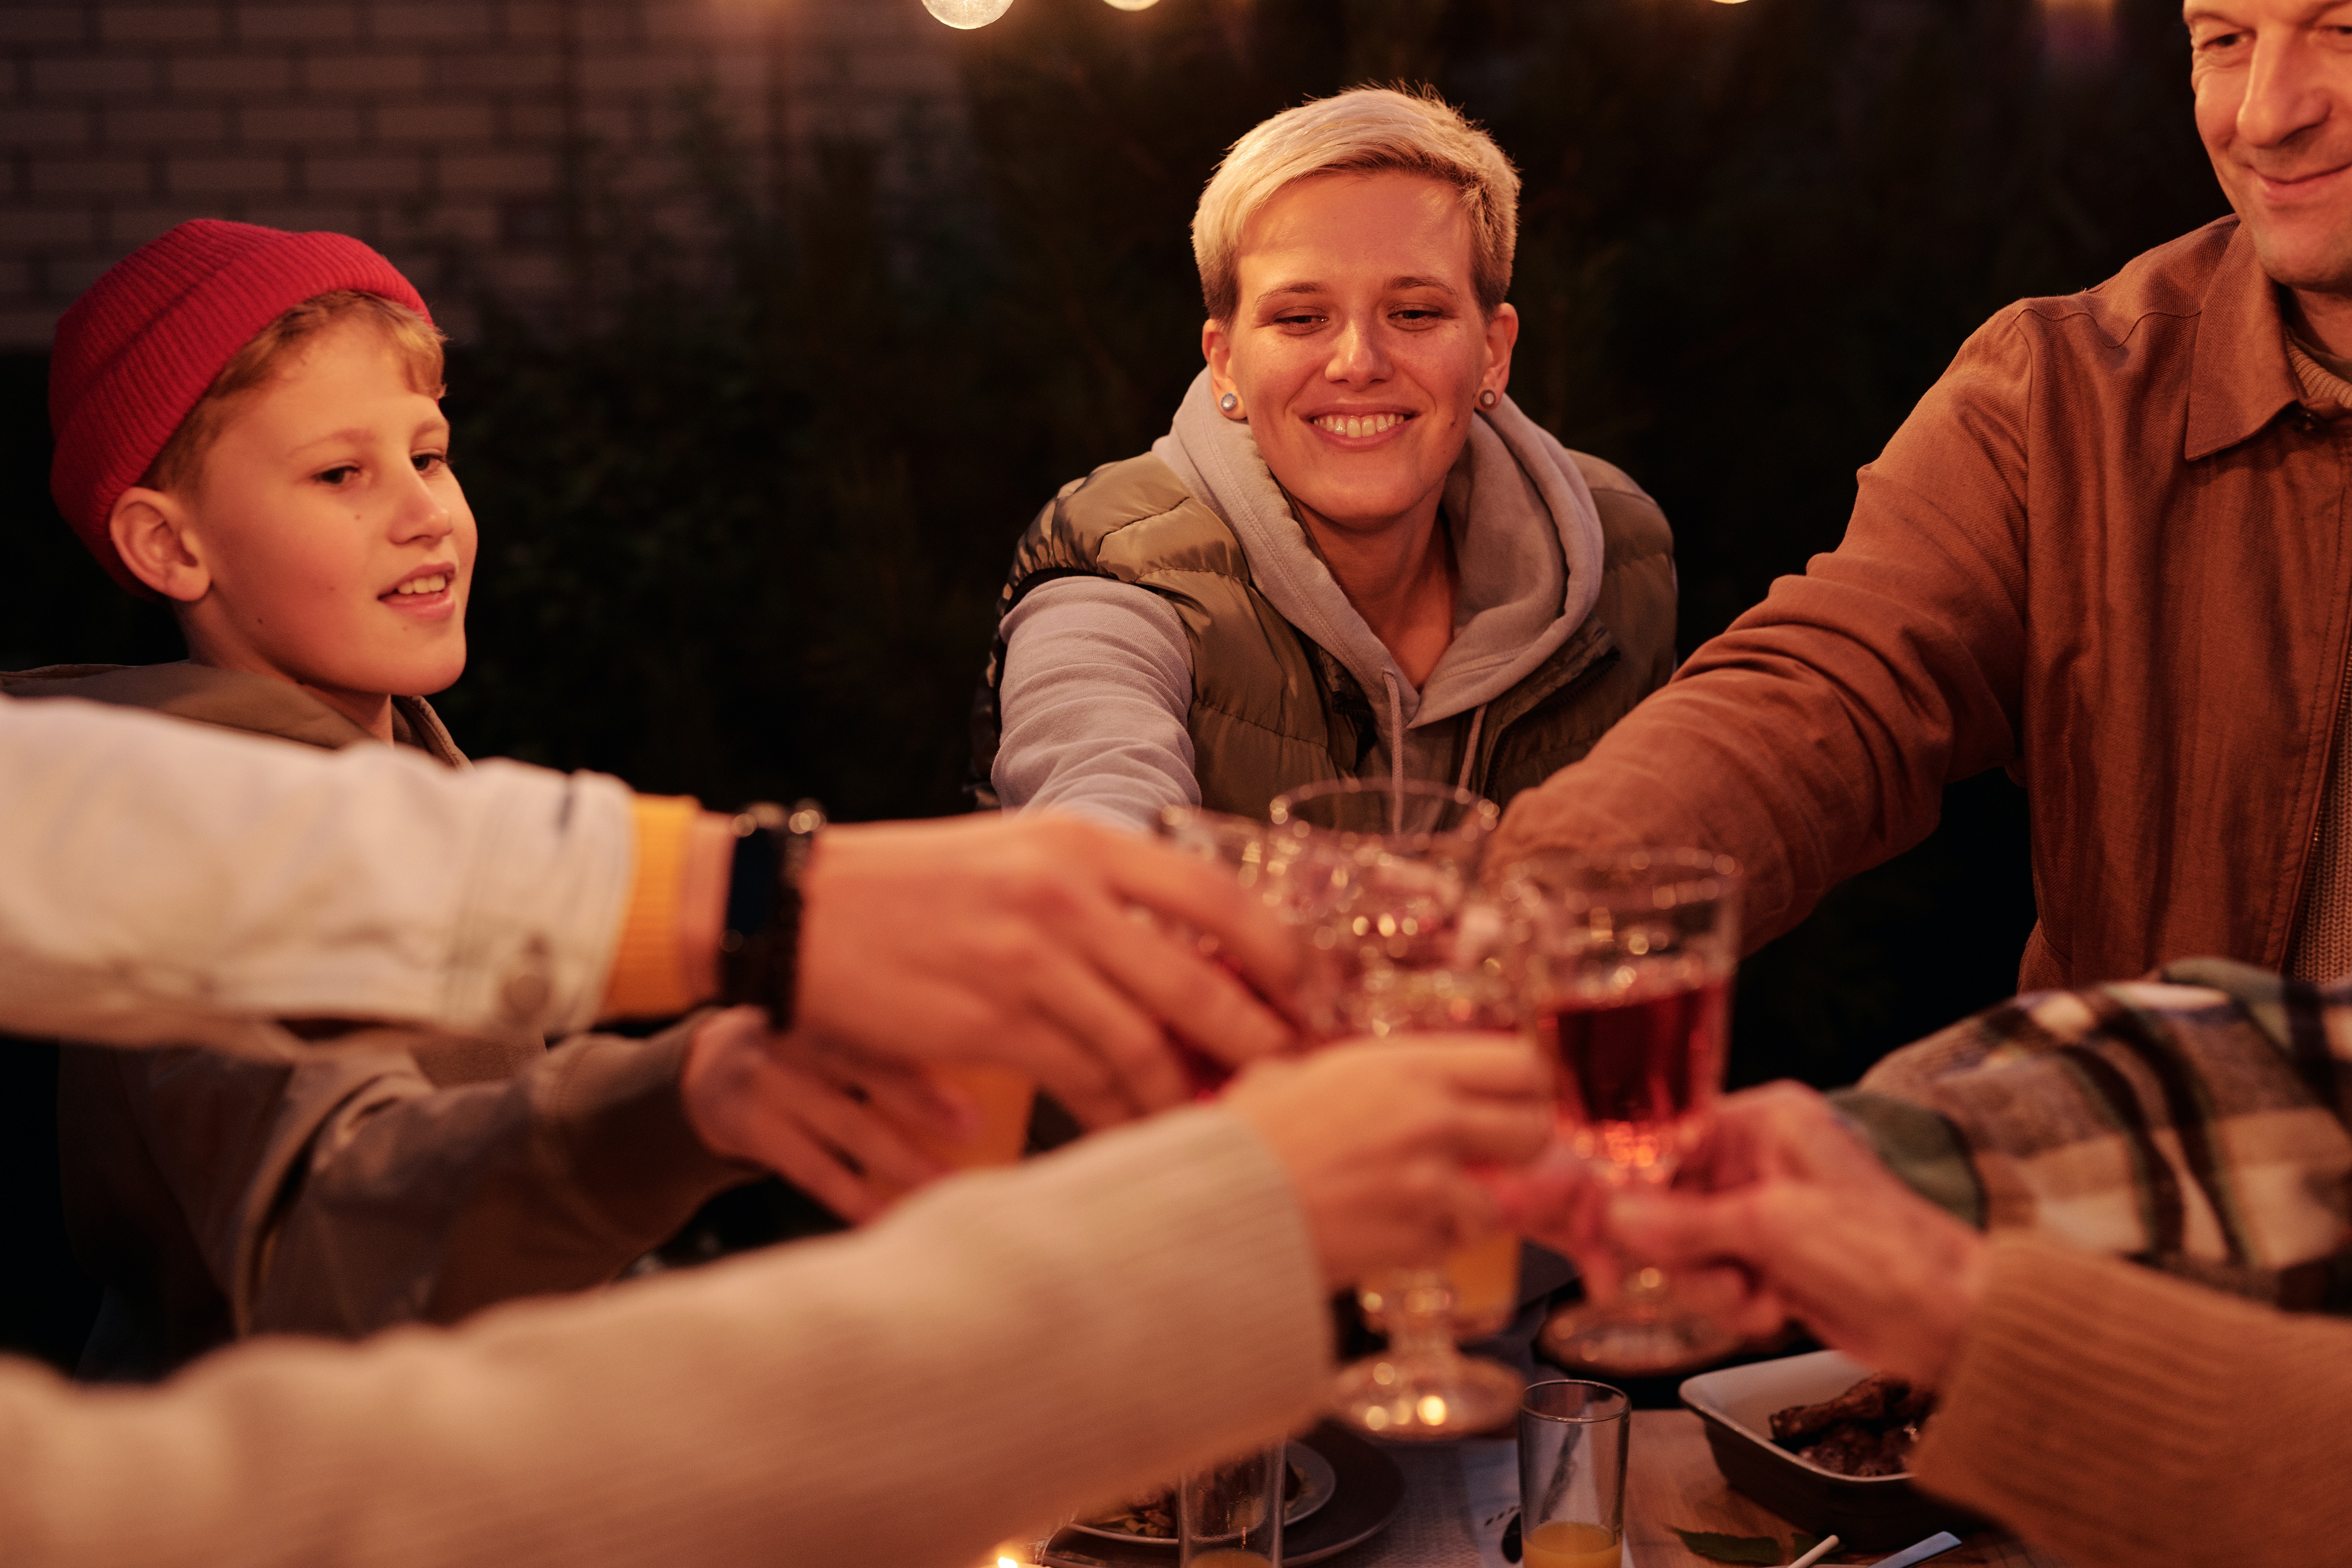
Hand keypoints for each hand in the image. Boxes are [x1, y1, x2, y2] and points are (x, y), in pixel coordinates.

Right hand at [679, 1006, 960, 1222]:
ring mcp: (768, 1083)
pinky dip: (851, 1194)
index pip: (877, 1016)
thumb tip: (972, 1045)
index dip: (925, 1036)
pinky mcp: (751, 1128)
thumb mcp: (827, 1018)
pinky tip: (885, 1217)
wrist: (702, 1071)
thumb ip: (879, 1027)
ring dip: (899, 1158)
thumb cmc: (796, 1046)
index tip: (976, 1050)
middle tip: (971, 1124)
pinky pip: (810, 1167)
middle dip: (920, 1098)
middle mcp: (794, 1037)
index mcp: (822, 1003)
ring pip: (844, 1125)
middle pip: (863, 1066)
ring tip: (944, 1183)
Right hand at [794, 814, 1302, 1127]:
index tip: (1320, 1003)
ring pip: (1146, 1046)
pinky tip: (1143, 1137)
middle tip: (1298, 1083)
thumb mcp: (1023, 856)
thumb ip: (1105, 892)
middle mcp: (1069, 896)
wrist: (799, 910)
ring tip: (1228, 1128)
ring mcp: (1031, 960)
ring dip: (1192, 1096)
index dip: (1286, 960)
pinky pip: (1083, 1082)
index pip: (1222, 902)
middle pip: (1202, 984)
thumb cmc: (915, 887)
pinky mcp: (993, 1022)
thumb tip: (1195, 950)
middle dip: (1261, 1044)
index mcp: (1086, 844)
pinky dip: (1121, 1116)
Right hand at [1221, 1035, 1553, 1288]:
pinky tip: (1386, 1229)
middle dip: (1518, 1150)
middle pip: (1534, 1131)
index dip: (1524, 1086)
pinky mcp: (1416, 1241)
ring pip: (1499, 1202)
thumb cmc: (1246, 1137)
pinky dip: (1430, 1244)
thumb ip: (1352, 1075)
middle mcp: (1431, 1119)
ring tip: (1419, 1203)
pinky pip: (1452, 1245)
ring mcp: (1429, 1184)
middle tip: (1489, 1159)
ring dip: (1468, 1208)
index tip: (1510, 1100)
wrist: (1216, 1206)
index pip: (1520, 1063)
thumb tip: (1373, 1082)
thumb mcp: (1296, 1074)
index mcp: (1407, 1067)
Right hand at [1502, 1082, 1987, 1386]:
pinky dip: (1733, 1303)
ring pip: (1683, 1247)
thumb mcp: (1772, 1227)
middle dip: (1678, 1248)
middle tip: (1697, 1273)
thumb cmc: (1885, 1252)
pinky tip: (1774, 1309)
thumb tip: (1612, 1214)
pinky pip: (1712, 1279)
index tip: (1597, 1218)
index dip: (1626, 1181)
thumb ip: (1683, 1222)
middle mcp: (1758, 1160)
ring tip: (1755, 1296)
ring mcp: (1763, 1213)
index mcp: (1764, 1123)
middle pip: (1664, 1197)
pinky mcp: (1769, 1261)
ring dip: (1709, 1284)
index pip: (1663, 1135)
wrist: (1951, 1322)